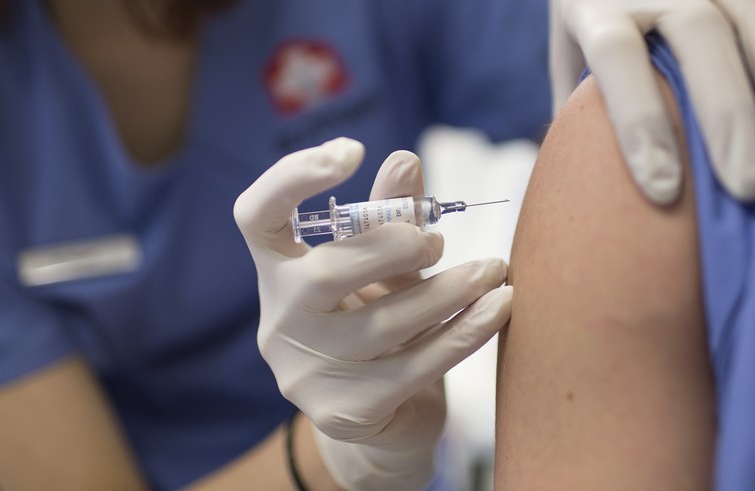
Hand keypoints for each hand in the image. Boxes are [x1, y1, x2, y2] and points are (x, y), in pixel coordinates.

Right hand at [234, 138, 511, 489]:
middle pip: (323, 273)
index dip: (292, 178)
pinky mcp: (346, 412)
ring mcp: (306, 372)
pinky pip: (415, 368)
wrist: (384, 414)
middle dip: (391, 246)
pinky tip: (499, 307)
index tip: (354, 151)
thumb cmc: (379, 319)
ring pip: (381, 326)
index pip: (256, 216)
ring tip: (493, 271)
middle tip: (437, 241)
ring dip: (448, 291)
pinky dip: (465, 333)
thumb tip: (406, 161)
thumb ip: (390, 217)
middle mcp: (280, 321)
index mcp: (278, 270)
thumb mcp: (383, 266)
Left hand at [551, 0, 754, 202]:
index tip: (662, 188)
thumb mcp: (572, 53)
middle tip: (742, 186)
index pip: (617, 56)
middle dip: (726, 113)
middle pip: (700, 35)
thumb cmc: (594, 17)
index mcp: (599, 4)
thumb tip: (584, 185)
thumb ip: (578, 107)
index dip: (639, 120)